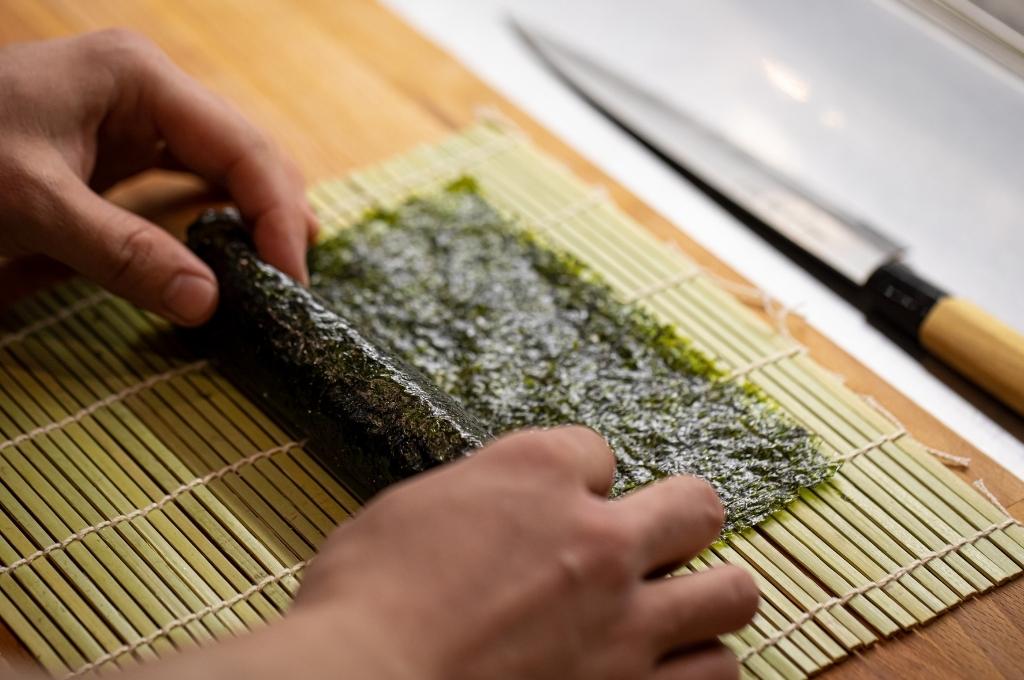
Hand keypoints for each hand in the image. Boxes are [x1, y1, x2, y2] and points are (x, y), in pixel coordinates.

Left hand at [0, 30, 316, 323]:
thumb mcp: (32, 205)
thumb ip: (122, 253)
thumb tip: (210, 304)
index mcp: (141, 79)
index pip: (242, 148)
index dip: (274, 216)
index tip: (289, 284)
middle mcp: (152, 89)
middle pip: (247, 153)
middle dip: (275, 216)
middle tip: (291, 288)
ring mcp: (139, 115)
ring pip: (228, 167)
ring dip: (256, 217)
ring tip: (280, 272)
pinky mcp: (123, 146)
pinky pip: (194, 180)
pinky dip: (221, 217)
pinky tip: (237, 250)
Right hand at [290, 427, 757, 679]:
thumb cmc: (361, 602)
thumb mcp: (411, 512)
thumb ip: (477, 497)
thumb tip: (498, 512)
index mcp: (536, 473)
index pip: (597, 451)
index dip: (578, 481)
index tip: (557, 508)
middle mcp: (597, 538)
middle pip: (699, 505)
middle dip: (681, 520)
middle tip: (653, 544)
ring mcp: (625, 623)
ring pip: (732, 595)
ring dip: (702, 603)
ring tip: (668, 617)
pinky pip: (716, 675)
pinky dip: (691, 670)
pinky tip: (658, 671)